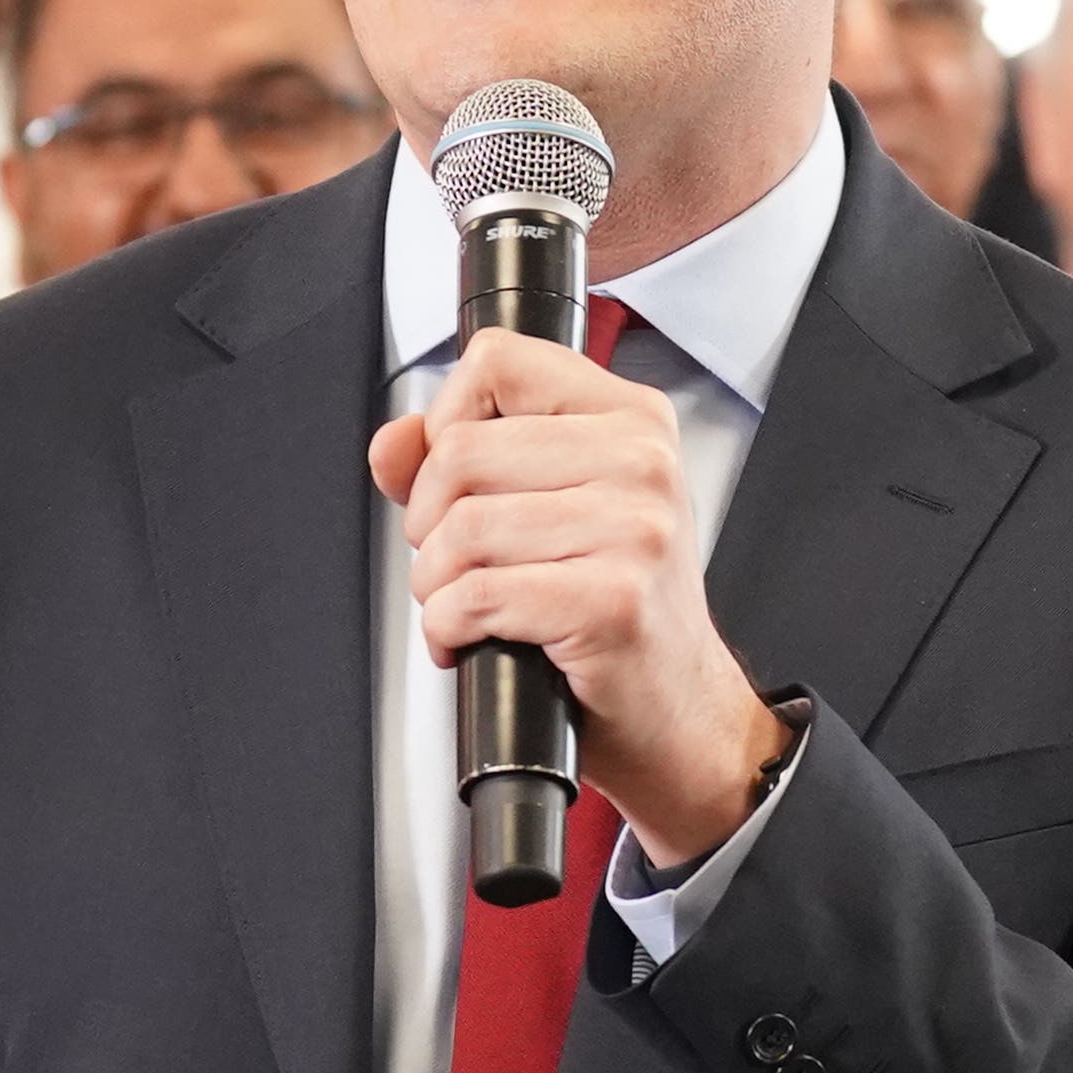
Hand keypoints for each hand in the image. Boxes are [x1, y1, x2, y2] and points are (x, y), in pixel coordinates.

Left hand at [368, 329, 789, 864]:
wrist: (678, 711)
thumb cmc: (620, 612)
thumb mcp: (552, 511)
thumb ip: (462, 463)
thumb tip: (394, 443)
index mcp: (633, 419)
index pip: (499, 361)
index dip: (448, 419)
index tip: (456, 475)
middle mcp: (643, 462)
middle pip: (460, 450)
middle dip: (429, 522)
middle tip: (458, 562)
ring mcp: (635, 530)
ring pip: (460, 528)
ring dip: (436, 584)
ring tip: (467, 604)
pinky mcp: (611, 601)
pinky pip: (475, 595)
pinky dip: (448, 628)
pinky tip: (474, 638)